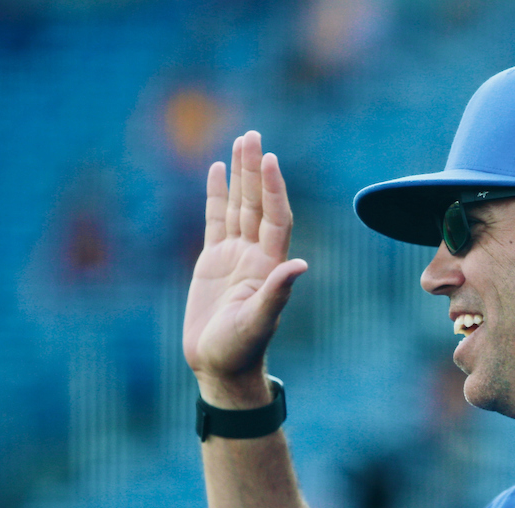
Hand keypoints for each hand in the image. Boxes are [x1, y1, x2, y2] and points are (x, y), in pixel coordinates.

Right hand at [183, 131, 308, 406]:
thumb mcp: (258, 322)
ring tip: (241, 141)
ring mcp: (235, 256)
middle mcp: (256, 255)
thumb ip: (277, 293)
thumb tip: (300, 266)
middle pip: (257, 204)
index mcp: (269, 265)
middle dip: (256, 170)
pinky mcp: (213, 262)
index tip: (271, 159)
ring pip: (238, 206)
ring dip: (240, 175)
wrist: (221, 367)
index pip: (275, 217)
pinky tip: (217, 170)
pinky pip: (216, 220)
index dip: (273, 189)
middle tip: (253, 134)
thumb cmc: (240, 350)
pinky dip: (217, 195)